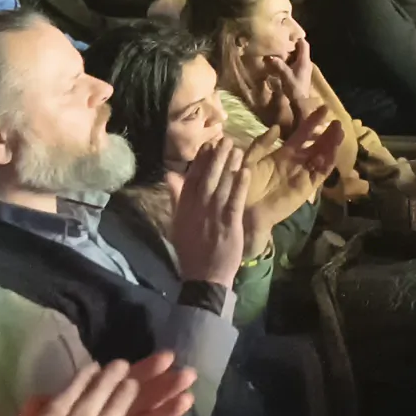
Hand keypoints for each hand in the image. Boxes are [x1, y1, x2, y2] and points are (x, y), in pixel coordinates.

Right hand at [169, 137, 248, 289]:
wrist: (203, 276)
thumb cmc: (192, 249)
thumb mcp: (178, 222)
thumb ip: (176, 197)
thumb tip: (170, 175)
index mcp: (185, 208)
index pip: (192, 179)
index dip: (200, 160)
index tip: (208, 145)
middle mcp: (198, 208)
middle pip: (208, 178)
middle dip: (216, 157)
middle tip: (225, 139)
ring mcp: (214, 216)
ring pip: (222, 186)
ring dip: (230, 166)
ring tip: (237, 149)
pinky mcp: (229, 224)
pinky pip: (235, 201)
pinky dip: (240, 186)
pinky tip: (245, 171)